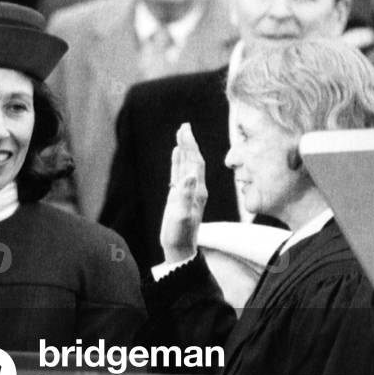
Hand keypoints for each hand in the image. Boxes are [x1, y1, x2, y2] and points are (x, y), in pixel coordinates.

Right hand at [159, 123, 207, 263]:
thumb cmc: (179, 234)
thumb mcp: (182, 215)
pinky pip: (179, 174)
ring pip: (187, 165)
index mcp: (197, 190)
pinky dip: (178, 161)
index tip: (184, 130)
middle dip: (189, 142)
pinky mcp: (180, 196)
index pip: (195, 162)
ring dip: (184, 149)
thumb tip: (190, 174)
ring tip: (181, 134)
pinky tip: (175, 153)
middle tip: (184, 125)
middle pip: (193, 160)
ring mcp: (188, 192)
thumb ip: (186, 194)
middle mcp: (195, 188)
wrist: (180, 249)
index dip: (190, 146)